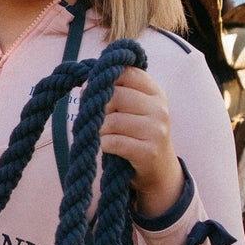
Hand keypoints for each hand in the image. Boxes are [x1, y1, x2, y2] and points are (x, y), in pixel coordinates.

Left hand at [99, 67, 181, 220]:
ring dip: (98, 129)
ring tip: (101, 135)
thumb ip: (116, 93)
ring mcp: (156, 130)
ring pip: (111, 121)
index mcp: (156, 93)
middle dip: (99, 107)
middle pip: (116, 96)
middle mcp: (159, 109)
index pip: (127, 73)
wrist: (160, 171)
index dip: (106, 78)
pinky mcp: (148, 152)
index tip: (94, 89)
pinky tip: (106, 146)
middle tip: (94, 118)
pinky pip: (113, 142)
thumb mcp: (135, 109)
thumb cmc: (138, 135)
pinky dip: (103, 144)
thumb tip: (85, 86)